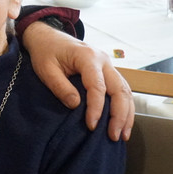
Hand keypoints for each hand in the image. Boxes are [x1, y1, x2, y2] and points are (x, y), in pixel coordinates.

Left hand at [23, 23, 134, 140]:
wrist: (48, 37)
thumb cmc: (46, 52)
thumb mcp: (46, 69)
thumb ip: (60, 86)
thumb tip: (76, 105)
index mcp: (88, 57)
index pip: (97, 86)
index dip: (96, 108)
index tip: (91, 126)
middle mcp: (103, 60)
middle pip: (119, 89)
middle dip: (119, 115)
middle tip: (114, 136)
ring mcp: (108, 65)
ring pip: (125, 90)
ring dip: (126, 114)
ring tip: (123, 135)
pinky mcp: (108, 71)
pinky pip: (122, 90)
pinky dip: (125, 107)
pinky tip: (123, 122)